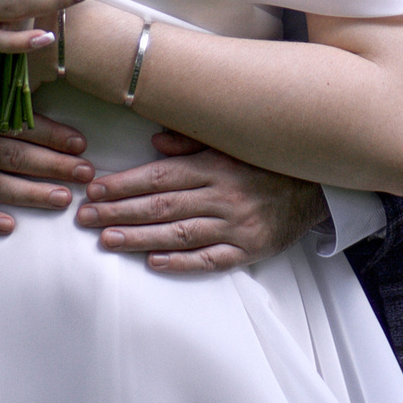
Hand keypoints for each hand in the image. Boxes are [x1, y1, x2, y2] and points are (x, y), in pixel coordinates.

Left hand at [75, 132, 329, 272]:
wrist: (317, 186)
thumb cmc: (265, 161)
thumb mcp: (232, 140)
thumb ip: (192, 140)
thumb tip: (154, 142)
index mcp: (216, 164)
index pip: (161, 175)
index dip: (125, 182)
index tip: (95, 188)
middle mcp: (223, 194)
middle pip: (162, 205)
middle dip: (119, 211)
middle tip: (85, 217)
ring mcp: (236, 225)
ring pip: (179, 233)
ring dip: (139, 238)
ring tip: (106, 240)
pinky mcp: (249, 250)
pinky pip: (210, 259)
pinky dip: (181, 262)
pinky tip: (154, 263)